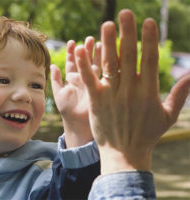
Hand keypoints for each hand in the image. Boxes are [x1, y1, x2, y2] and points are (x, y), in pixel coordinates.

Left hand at [50, 38, 100, 147]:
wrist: (80, 125)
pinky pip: (105, 75)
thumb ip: (56, 80)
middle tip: (90, 39)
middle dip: (87, 49)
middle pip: (86, 60)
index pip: (73, 62)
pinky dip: (107, 66)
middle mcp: (84, 78)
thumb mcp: (59, 94)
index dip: (72, 52)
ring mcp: (94, 83)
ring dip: (98, 54)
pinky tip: (110, 56)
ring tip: (100, 43)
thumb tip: (52, 65)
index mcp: (73, 79)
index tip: (72, 42)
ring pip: (96, 65)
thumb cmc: (67, 110)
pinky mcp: (103, 88)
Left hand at [75, 9, 189, 173]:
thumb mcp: (168, 115)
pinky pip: (89, 79)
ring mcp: (112, 95)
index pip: (150, 60)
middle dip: (127, 33)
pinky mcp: (96, 101)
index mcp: (148, 92)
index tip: (148, 22)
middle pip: (128, 57)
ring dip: (106, 44)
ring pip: (109, 65)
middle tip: (125, 13)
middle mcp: (130, 91)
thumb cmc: (147, 135)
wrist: (124, 154)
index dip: (149, 40)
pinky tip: (80, 49)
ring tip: (106, 25)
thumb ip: (180, 94)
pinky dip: (84, 64)